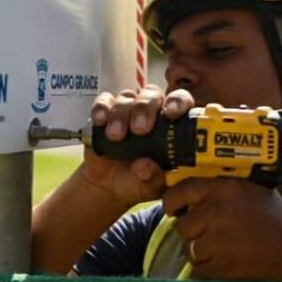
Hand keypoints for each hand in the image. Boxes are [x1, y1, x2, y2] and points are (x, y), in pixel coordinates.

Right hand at [80, 84, 193, 207]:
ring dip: (121, 114)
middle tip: (139, 129)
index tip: (171, 113)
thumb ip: (153, 179)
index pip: (180, 101)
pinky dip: (102, 108)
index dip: (178, 102)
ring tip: (115, 136)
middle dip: (145, 108)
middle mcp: (151, 111)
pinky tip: (100, 121)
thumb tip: (144, 167)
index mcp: (171, 124)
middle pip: (152, 94)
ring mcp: (127, 109)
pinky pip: (104, 101)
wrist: (108, 184)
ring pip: (127, 97)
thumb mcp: (150, 187)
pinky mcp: (106, 111)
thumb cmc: (139, 181)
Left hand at [162, 177, 281, 280]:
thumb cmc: (278, 216)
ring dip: (198, 249)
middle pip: (183, 224)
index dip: (171, 200)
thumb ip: (225, 186)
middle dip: (191, 229)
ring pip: (189, 248)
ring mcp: (219, 241)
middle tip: (204, 231)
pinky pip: (198, 269)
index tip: (171, 207)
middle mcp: (217, 212)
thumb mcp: (253, 188)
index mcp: (225, 189)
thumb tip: (197, 186)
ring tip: (217, 247)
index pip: (183, 190)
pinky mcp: (223, 267)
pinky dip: (205, 269)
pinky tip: (221, 261)